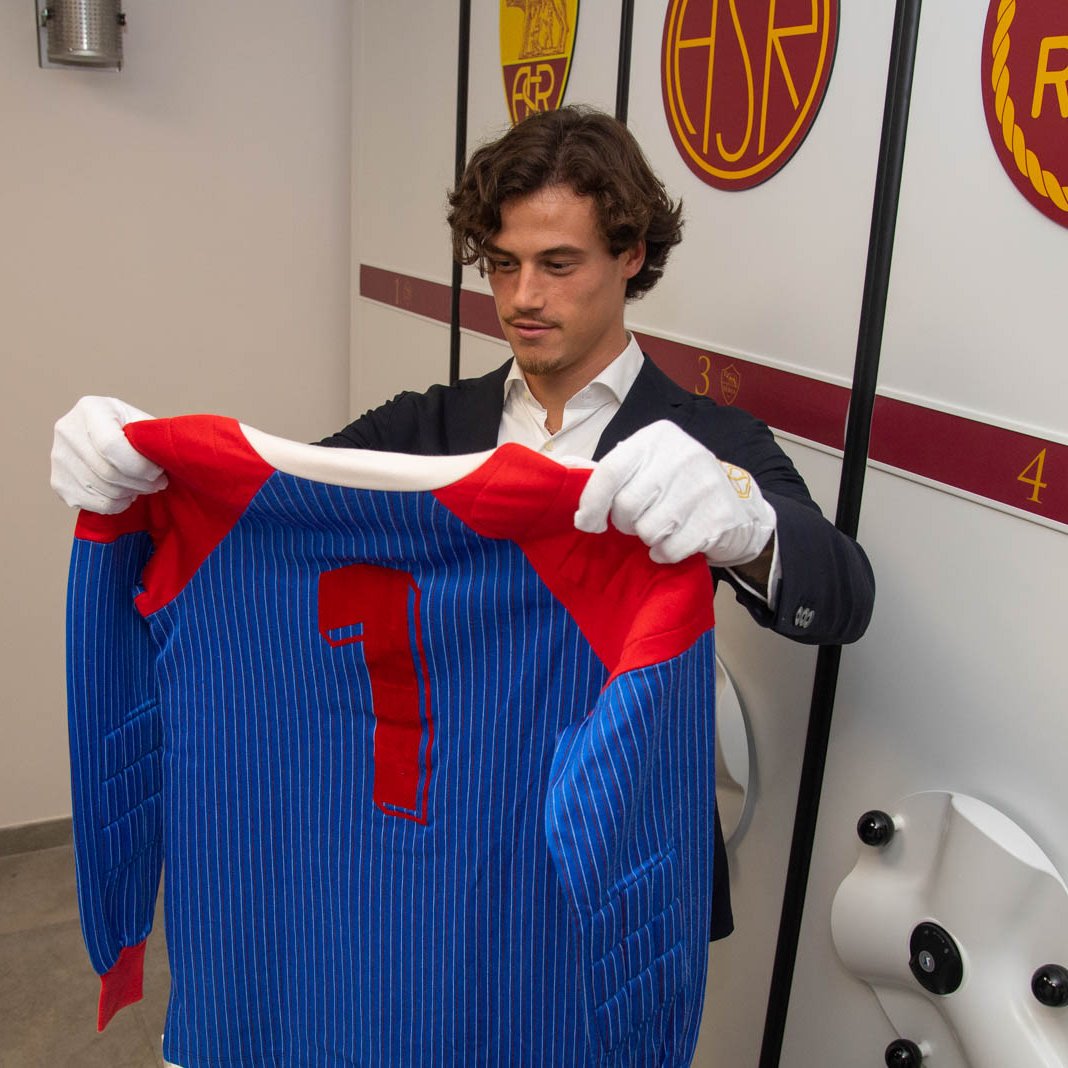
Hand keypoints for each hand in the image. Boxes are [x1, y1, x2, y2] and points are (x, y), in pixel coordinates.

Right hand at [50, 396, 166, 513]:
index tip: (158, 471)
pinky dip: (117, 504)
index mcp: (91, 409)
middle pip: (108, 472)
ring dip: (131, 493)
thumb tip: (162, 459)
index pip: (111, 446)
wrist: (104, 434)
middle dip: (141, 483)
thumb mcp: (143, 423)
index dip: (140, 466)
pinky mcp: (59, 482)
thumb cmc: (130, 427)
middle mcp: (67, 430)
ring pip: (104, 491)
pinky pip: (95, 504)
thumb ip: (151, 438)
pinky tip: (125, 492)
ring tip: (142, 484)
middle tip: (158, 483)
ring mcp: (59, 457)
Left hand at [574, 420, 775, 566]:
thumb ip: (609, 472)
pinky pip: (671, 548)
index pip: (609, 472)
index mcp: (655, 438)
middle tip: (640, 520)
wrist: (739, 506)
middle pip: (626, 506)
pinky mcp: (718, 517)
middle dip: (626, 523)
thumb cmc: (678, 487)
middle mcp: (681, 455)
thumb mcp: (646, 466)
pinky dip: (666, 553)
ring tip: (662, 527)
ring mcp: (703, 485)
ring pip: (648, 530)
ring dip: (648, 538)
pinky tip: (676, 541)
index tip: (587, 523)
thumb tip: (560, 468)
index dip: (591, 504)